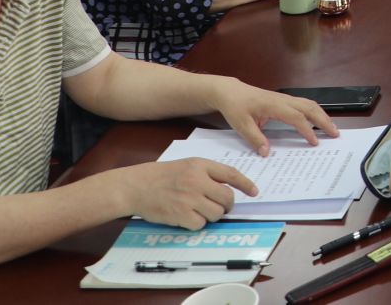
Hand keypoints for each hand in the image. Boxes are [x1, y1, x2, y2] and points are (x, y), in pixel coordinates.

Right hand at [110, 157, 256, 230]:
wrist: (136, 186)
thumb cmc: (162, 176)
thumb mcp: (187, 165)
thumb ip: (208, 173)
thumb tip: (230, 188)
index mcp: (200, 165)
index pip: (231, 174)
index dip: (245, 184)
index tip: (254, 192)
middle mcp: (197, 181)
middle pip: (227, 198)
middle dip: (227, 205)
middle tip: (221, 207)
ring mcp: (190, 199)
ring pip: (217, 213)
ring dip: (213, 215)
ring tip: (200, 211)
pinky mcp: (181, 215)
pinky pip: (201, 224)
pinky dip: (197, 224)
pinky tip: (187, 216)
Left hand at [208, 75, 338, 155]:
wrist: (231, 91)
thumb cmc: (236, 106)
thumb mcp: (240, 125)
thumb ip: (254, 138)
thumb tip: (267, 152)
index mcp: (274, 105)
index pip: (296, 117)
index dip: (306, 129)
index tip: (314, 142)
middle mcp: (283, 100)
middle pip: (309, 107)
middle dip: (324, 120)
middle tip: (335, 134)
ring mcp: (285, 98)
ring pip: (309, 104)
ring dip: (322, 115)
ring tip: (332, 128)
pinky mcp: (284, 100)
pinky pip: (304, 104)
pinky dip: (315, 112)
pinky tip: (318, 121)